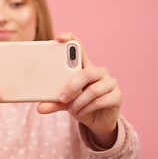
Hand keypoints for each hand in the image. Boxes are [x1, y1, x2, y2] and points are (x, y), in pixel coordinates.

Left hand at [38, 32, 120, 147]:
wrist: (98, 120)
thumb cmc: (81, 105)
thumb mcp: (65, 102)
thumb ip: (54, 102)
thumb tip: (40, 108)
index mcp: (85, 67)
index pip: (79, 48)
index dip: (70, 40)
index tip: (58, 38)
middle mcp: (99, 72)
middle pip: (85, 73)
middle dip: (72, 87)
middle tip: (62, 98)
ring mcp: (110, 82)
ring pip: (93, 90)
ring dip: (79, 102)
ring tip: (71, 109)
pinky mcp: (117, 96)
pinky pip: (100, 101)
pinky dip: (86, 109)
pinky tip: (80, 113)